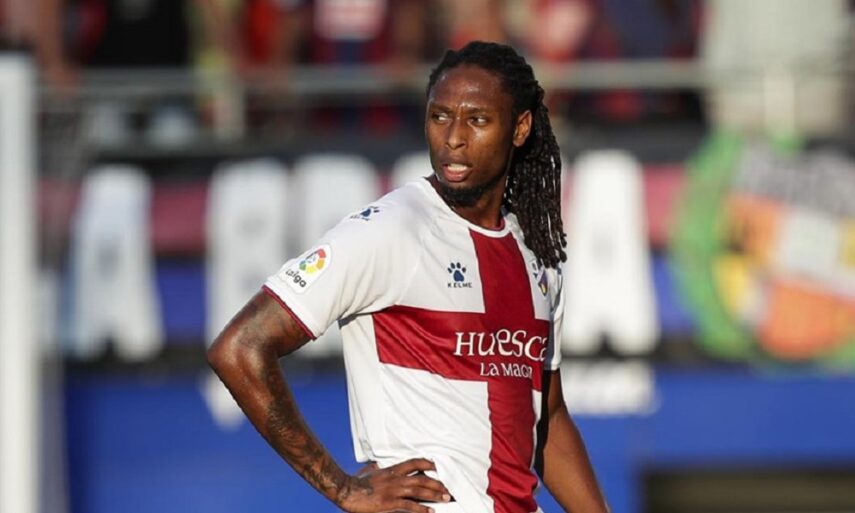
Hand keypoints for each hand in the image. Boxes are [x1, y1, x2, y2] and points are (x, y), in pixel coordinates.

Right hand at [336, 458, 451, 512]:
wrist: (346, 491)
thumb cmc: (356, 482)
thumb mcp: (368, 471)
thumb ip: (375, 468)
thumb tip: (375, 464)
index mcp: (392, 470)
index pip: (415, 462)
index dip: (429, 463)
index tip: (439, 467)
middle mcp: (396, 479)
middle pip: (422, 478)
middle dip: (437, 483)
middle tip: (448, 489)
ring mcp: (393, 491)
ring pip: (419, 491)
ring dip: (434, 495)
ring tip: (445, 498)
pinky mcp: (389, 503)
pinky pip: (409, 506)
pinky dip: (421, 509)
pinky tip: (430, 512)